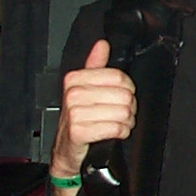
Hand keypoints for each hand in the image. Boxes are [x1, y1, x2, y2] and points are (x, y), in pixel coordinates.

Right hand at [49, 40, 135, 195]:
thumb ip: (95, 66)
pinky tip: (113, 134)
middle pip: (124, 95)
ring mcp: (74, 113)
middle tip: (120, 115)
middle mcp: (73, 94)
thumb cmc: (79, 120)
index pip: (119, 76)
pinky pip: (115, 128)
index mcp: (75, 79)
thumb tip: (102, 44)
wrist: (66, 151)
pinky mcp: (78, 132)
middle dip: (129, 108)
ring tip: (117, 125)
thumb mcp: (85, 90)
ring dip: (126, 122)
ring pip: (122, 112)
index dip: (128, 89)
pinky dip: (120, 133)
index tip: (122, 97)